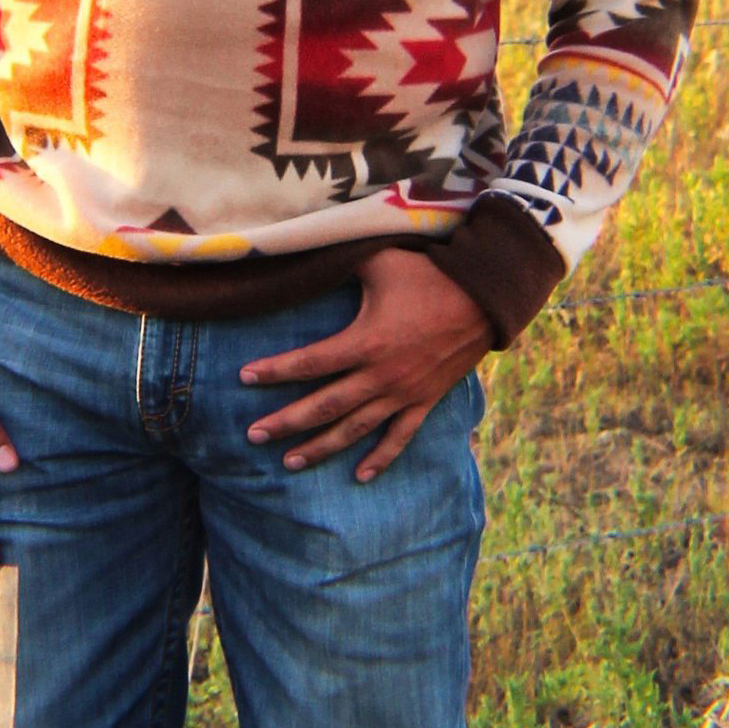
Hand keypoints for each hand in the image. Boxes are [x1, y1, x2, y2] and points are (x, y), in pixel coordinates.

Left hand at [241, 249, 491, 481]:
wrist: (485, 296)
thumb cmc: (429, 273)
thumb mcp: (380, 261)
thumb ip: (342, 262)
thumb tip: (308, 252)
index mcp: (365, 342)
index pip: (309, 363)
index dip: (274, 371)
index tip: (243, 377)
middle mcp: (381, 375)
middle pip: (323, 406)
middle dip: (285, 422)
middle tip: (252, 436)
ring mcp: (404, 393)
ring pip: (355, 429)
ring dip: (321, 447)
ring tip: (289, 462)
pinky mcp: (426, 401)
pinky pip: (400, 436)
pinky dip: (381, 458)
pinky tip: (360, 476)